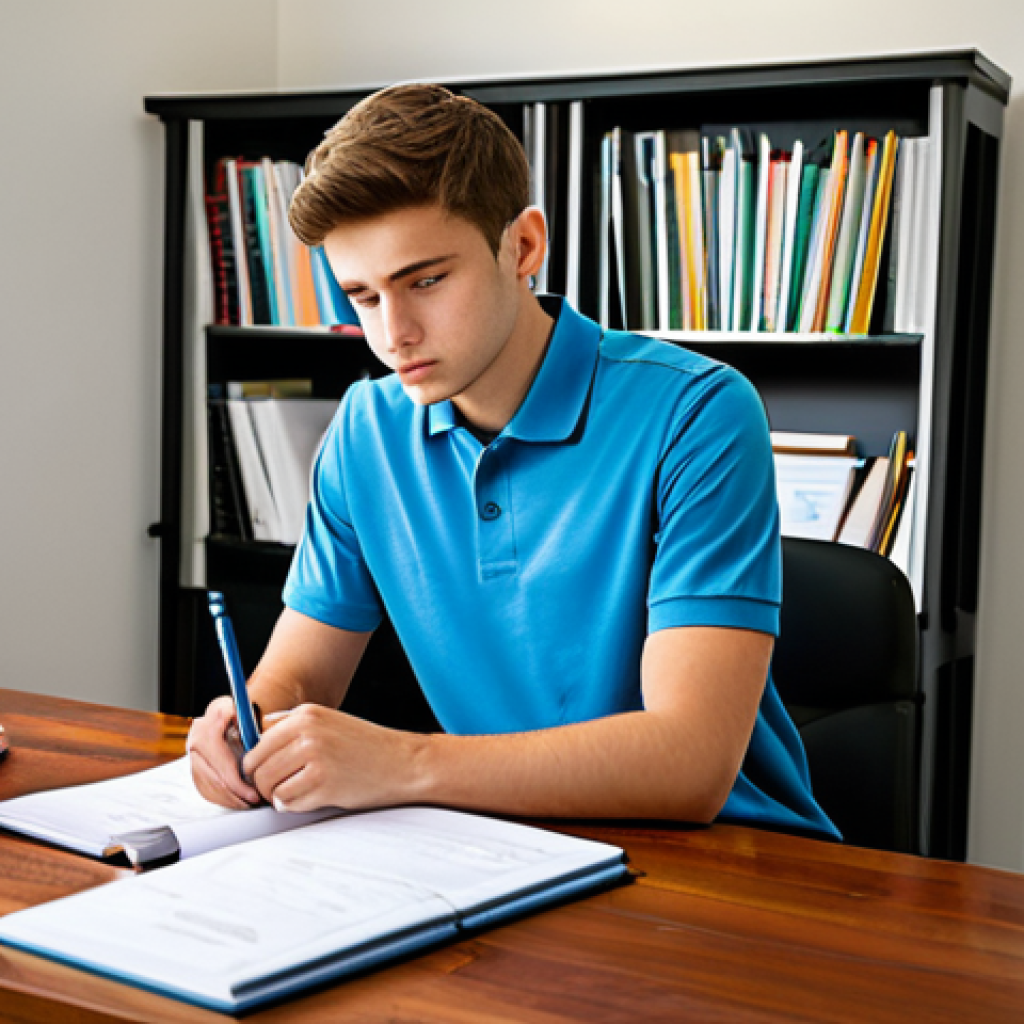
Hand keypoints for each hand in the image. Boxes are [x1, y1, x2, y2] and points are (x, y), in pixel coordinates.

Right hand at [187, 695, 261, 808]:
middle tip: (255, 802)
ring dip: (231, 800)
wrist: (223, 712)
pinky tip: (237, 802)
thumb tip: (256, 739)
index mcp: (206, 730)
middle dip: (237, 796)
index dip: (239, 784)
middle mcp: (195, 745)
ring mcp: (192, 759)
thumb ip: (248, 723)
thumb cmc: (239, 713)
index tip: (255, 794)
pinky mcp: (194, 769)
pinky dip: (222, 799)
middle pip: (215, 781)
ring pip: (209, 789)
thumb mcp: (244, 711)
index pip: (222, 766)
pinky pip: (206, 790)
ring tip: (249, 804)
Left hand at [242, 704, 419, 813]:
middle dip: (263, 783)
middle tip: (277, 789)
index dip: (256, 762)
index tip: (264, 772)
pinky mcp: (322, 783)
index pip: (257, 741)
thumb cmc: (367, 747)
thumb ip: (294, 730)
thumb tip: (256, 745)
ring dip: (278, 796)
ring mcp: (314, 757)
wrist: (402, 763)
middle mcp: (307, 732)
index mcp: (305, 714)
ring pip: (269, 786)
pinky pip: (287, 802)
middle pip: (257, 766)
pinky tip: (315, 797)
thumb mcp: (328, 724)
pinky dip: (295, 806)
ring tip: (299, 792)